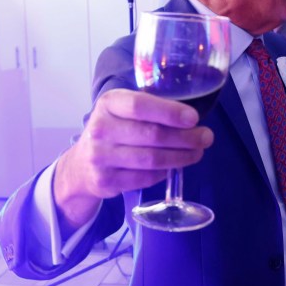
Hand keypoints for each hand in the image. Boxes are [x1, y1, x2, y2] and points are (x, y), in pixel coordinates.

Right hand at [53, 89, 213, 227]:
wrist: (80, 165)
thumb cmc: (112, 131)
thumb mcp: (121, 110)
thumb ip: (149, 108)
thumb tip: (191, 118)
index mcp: (108, 103)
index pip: (140, 105)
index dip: (169, 112)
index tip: (194, 118)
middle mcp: (100, 129)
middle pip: (151, 135)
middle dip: (185, 137)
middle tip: (205, 137)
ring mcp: (100, 157)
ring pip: (151, 159)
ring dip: (180, 157)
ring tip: (197, 152)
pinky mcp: (105, 181)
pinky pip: (145, 178)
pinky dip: (164, 172)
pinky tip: (174, 166)